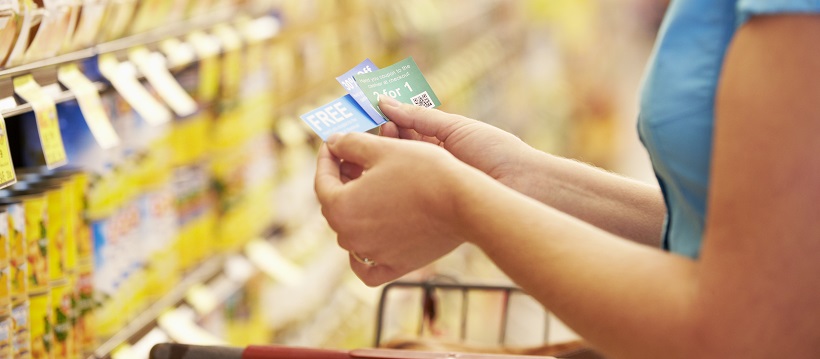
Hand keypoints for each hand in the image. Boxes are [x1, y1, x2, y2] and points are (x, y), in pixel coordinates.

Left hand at [315, 132, 475, 285]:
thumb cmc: (423, 172)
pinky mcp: (394, 266)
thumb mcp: (382, 148)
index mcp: (340, 207)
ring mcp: (372, 254)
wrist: (463, 202)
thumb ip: (349, 144)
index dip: (326, 158)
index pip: (322, 181)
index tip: (333, 144)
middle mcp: (350, 237)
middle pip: (335, 206)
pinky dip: (363, 254)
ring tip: (370, 188)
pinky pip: (367, 266)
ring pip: (351, 232)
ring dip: (355, 209)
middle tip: (352, 160)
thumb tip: (333, 142)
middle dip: (341, 181)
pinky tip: (369, 236)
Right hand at [378, 95, 533, 191]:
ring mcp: (429, 186)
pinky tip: (379, 173)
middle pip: (397, 150)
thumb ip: (417, 117)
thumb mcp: (454, 128)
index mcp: (440, 143)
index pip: (405, 130)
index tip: (370, 113)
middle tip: (374, 130)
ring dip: (385, 158)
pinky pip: (402, 194)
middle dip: (383, 139)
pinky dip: (389, 182)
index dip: (388, 121)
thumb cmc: (495, 151)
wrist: (522, 186)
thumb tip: (384, 101)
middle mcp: (432, 165)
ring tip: (377, 149)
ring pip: (396, 171)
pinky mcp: (428, 208)